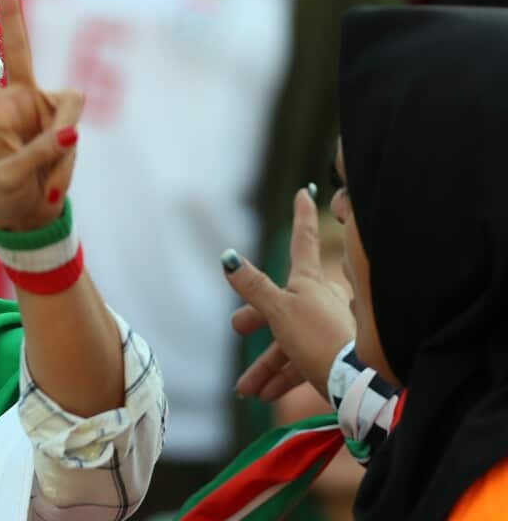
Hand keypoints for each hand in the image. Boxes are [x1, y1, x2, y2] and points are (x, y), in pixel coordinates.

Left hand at [0, 0, 82, 231]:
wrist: (34, 213)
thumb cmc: (11, 192)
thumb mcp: (11, 178)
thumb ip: (37, 154)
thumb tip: (70, 132)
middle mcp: (20, 99)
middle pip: (20, 49)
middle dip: (13, 14)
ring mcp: (47, 108)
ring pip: (66, 110)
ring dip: (58, 149)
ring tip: (46, 182)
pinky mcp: (68, 122)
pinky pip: (73, 134)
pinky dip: (65, 162)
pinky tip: (55, 185)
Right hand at [224, 187, 354, 401]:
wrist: (359, 385)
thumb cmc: (318, 339)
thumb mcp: (279, 312)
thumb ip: (253, 286)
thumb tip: (228, 257)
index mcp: (309, 282)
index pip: (301, 240)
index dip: (301, 215)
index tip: (305, 192)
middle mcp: (320, 299)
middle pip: (280, 301)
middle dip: (256, 318)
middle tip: (238, 328)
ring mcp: (327, 327)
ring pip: (287, 340)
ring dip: (264, 364)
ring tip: (245, 387)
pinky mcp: (332, 355)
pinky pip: (300, 362)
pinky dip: (280, 377)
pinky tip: (264, 394)